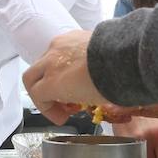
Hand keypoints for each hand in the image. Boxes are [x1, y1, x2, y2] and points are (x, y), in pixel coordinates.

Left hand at [24, 30, 157, 124]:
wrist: (124, 57)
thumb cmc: (125, 56)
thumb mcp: (111, 56)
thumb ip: (106, 61)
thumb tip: (120, 72)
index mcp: (73, 39)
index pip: (58, 56)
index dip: (63, 74)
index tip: (77, 88)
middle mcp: (58, 47)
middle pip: (41, 68)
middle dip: (50, 86)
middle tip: (68, 102)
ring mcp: (51, 64)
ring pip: (33, 80)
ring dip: (45, 97)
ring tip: (64, 112)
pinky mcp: (49, 82)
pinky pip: (37, 97)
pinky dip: (46, 109)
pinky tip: (62, 118)